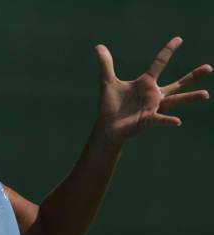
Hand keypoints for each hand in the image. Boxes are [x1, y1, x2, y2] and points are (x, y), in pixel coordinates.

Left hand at [95, 37, 211, 144]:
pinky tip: (177, 121)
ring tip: (205, 94)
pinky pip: (160, 120)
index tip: (179, 39)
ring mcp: (153, 108)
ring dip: (190, 97)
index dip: (168, 50)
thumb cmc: (110, 106)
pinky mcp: (148, 120)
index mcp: (146, 83)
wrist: (107, 127)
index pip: (159, 63)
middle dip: (193, 76)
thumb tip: (98, 46)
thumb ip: (106, 65)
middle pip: (177, 84)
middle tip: (210, 68)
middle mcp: (154, 95)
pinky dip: (168, 120)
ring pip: (175, 101)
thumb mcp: (108, 82)